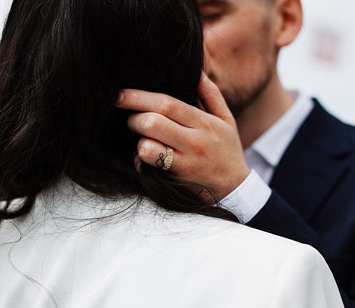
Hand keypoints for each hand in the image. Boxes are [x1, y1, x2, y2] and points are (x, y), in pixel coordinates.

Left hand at [116, 72, 249, 202]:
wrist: (235, 189)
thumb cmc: (226, 150)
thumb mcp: (226, 120)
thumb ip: (211, 94)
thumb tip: (196, 71)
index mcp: (203, 122)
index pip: (167, 103)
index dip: (139, 97)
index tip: (120, 94)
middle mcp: (194, 140)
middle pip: (152, 122)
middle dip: (133, 118)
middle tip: (129, 118)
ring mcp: (184, 161)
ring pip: (147, 145)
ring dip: (137, 139)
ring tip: (140, 137)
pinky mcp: (176, 177)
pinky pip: (148, 165)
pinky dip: (139, 158)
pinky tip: (143, 156)